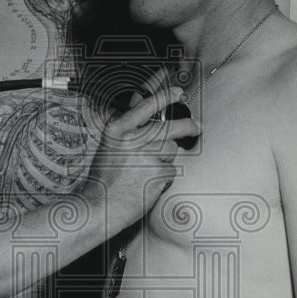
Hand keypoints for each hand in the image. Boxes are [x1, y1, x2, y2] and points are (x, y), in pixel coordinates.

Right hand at [86, 68, 200, 227]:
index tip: (177, 91)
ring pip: (171, 149)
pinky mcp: (156, 173)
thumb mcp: (109, 147)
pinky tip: (149, 182)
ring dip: (167, 158)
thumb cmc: (104, 178)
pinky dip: (165, 177)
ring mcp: (145, 156)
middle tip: (196, 126)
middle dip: (189, 126)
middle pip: (171, 127)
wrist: (100, 205)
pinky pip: (171, 170)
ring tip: (149, 170)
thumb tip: (148, 112)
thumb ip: (128, 129)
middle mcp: (132, 140)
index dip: (164, 95)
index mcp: (117, 130)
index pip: (145, 105)